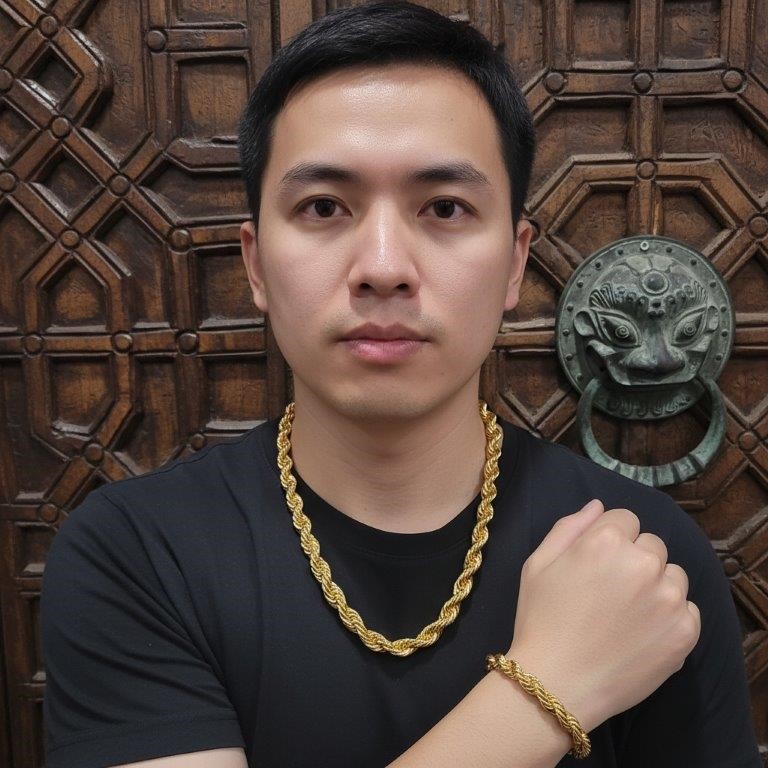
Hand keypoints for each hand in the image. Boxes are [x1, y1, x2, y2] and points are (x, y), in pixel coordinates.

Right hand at [507, 499, 700, 732]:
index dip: (610, 539)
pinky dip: (671, 617)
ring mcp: (668, 597)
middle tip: (612, 591)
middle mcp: (643, 561)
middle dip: (635, 559)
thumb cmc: (540, 619)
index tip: (598, 563)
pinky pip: (688, 609)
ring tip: (630, 613)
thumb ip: (569, 527)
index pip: (625, 519)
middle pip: (652, 544)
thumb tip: (598, 505)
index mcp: (605, 540)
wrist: (557, 682)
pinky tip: (643, 633)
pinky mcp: (685, 630)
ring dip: (657, 585)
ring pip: (674, 575)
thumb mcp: (537, 564)